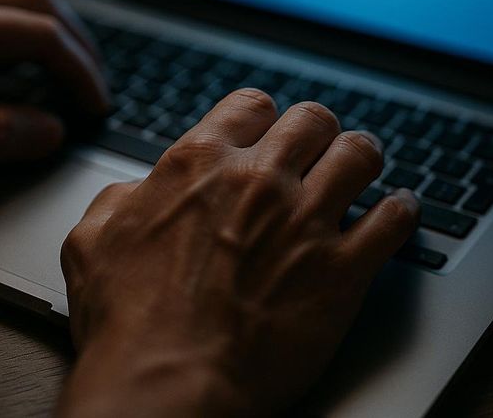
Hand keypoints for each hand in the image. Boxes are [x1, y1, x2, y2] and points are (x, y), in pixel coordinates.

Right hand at [59, 89, 419, 415]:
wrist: (168, 386)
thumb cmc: (127, 324)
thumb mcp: (92, 241)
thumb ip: (120, 199)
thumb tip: (138, 190)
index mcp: (200, 163)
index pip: (252, 105)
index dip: (262, 118)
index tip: (268, 132)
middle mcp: (259, 180)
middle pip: (313, 119)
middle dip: (316, 131)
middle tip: (318, 148)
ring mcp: (307, 221)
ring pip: (360, 154)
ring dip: (362, 158)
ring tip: (362, 168)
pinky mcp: (343, 270)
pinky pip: (395, 219)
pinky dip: (400, 210)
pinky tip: (396, 211)